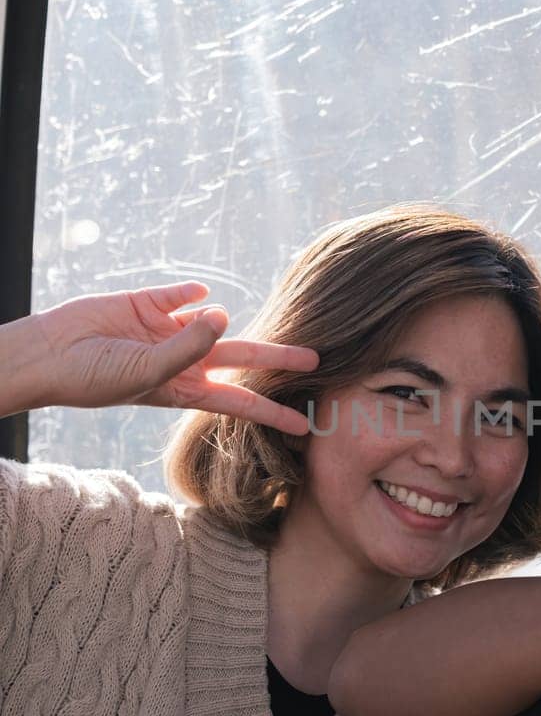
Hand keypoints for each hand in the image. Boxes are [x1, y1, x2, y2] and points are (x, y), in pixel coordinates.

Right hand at [22, 283, 317, 434]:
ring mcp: (167, 331)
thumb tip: (223, 313)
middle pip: (241, 357)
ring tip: (229, 319)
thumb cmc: (95, 378)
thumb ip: (189, 346)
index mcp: (185, 389)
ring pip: (214, 323)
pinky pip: (181, 295)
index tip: (305, 423)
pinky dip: (192, 293)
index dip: (273, 410)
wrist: (49, 354)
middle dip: (276, 359)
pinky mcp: (148, 304)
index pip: (240, 400)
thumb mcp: (148, 372)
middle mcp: (183, 361)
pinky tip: (199, 294)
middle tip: (315, 358)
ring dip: (226, 321)